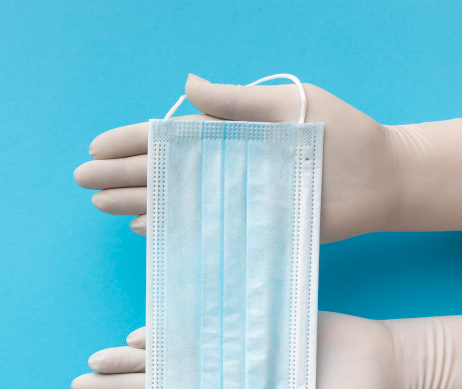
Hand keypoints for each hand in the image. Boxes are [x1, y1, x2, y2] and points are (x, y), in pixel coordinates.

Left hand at [70, 312, 397, 388]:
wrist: (383, 365)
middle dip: (118, 387)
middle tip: (78, 382)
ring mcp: (232, 363)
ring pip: (171, 363)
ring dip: (133, 360)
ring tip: (96, 357)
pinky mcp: (244, 334)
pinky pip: (197, 334)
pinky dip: (168, 334)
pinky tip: (140, 334)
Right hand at [72, 74, 396, 242]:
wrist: (381, 178)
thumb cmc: (340, 134)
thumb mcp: (289, 104)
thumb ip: (236, 100)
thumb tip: (185, 87)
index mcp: (228, 133)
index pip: (167, 137)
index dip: (129, 142)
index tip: (95, 146)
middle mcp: (222, 167)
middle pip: (159, 171)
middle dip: (118, 174)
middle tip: (81, 178)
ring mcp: (231, 198)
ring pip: (170, 200)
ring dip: (133, 201)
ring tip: (98, 202)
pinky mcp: (246, 227)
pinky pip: (196, 229)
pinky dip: (168, 228)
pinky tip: (141, 228)